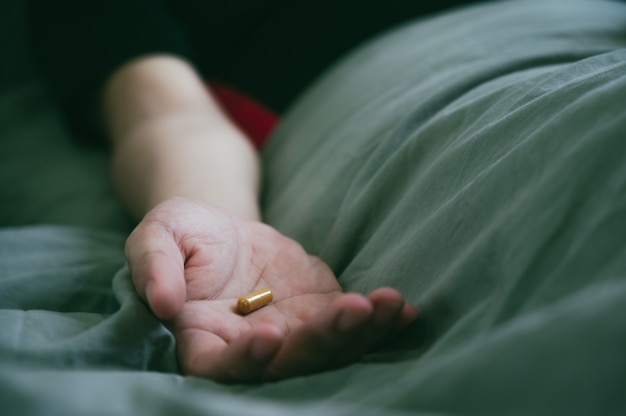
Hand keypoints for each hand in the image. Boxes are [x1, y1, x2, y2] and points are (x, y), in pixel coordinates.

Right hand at [125, 198, 417, 381]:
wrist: (221, 228)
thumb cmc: (183, 234)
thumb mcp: (157, 235)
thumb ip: (154, 266)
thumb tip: (163, 303)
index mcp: (203, 340)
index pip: (222, 367)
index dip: (247, 360)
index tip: (270, 336)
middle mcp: (252, 347)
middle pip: (289, 363)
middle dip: (323, 342)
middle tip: (353, 312)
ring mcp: (291, 332)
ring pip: (328, 348)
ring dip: (361, 333)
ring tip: (390, 306)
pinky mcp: (319, 312)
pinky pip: (351, 324)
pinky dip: (378, 322)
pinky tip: (404, 310)